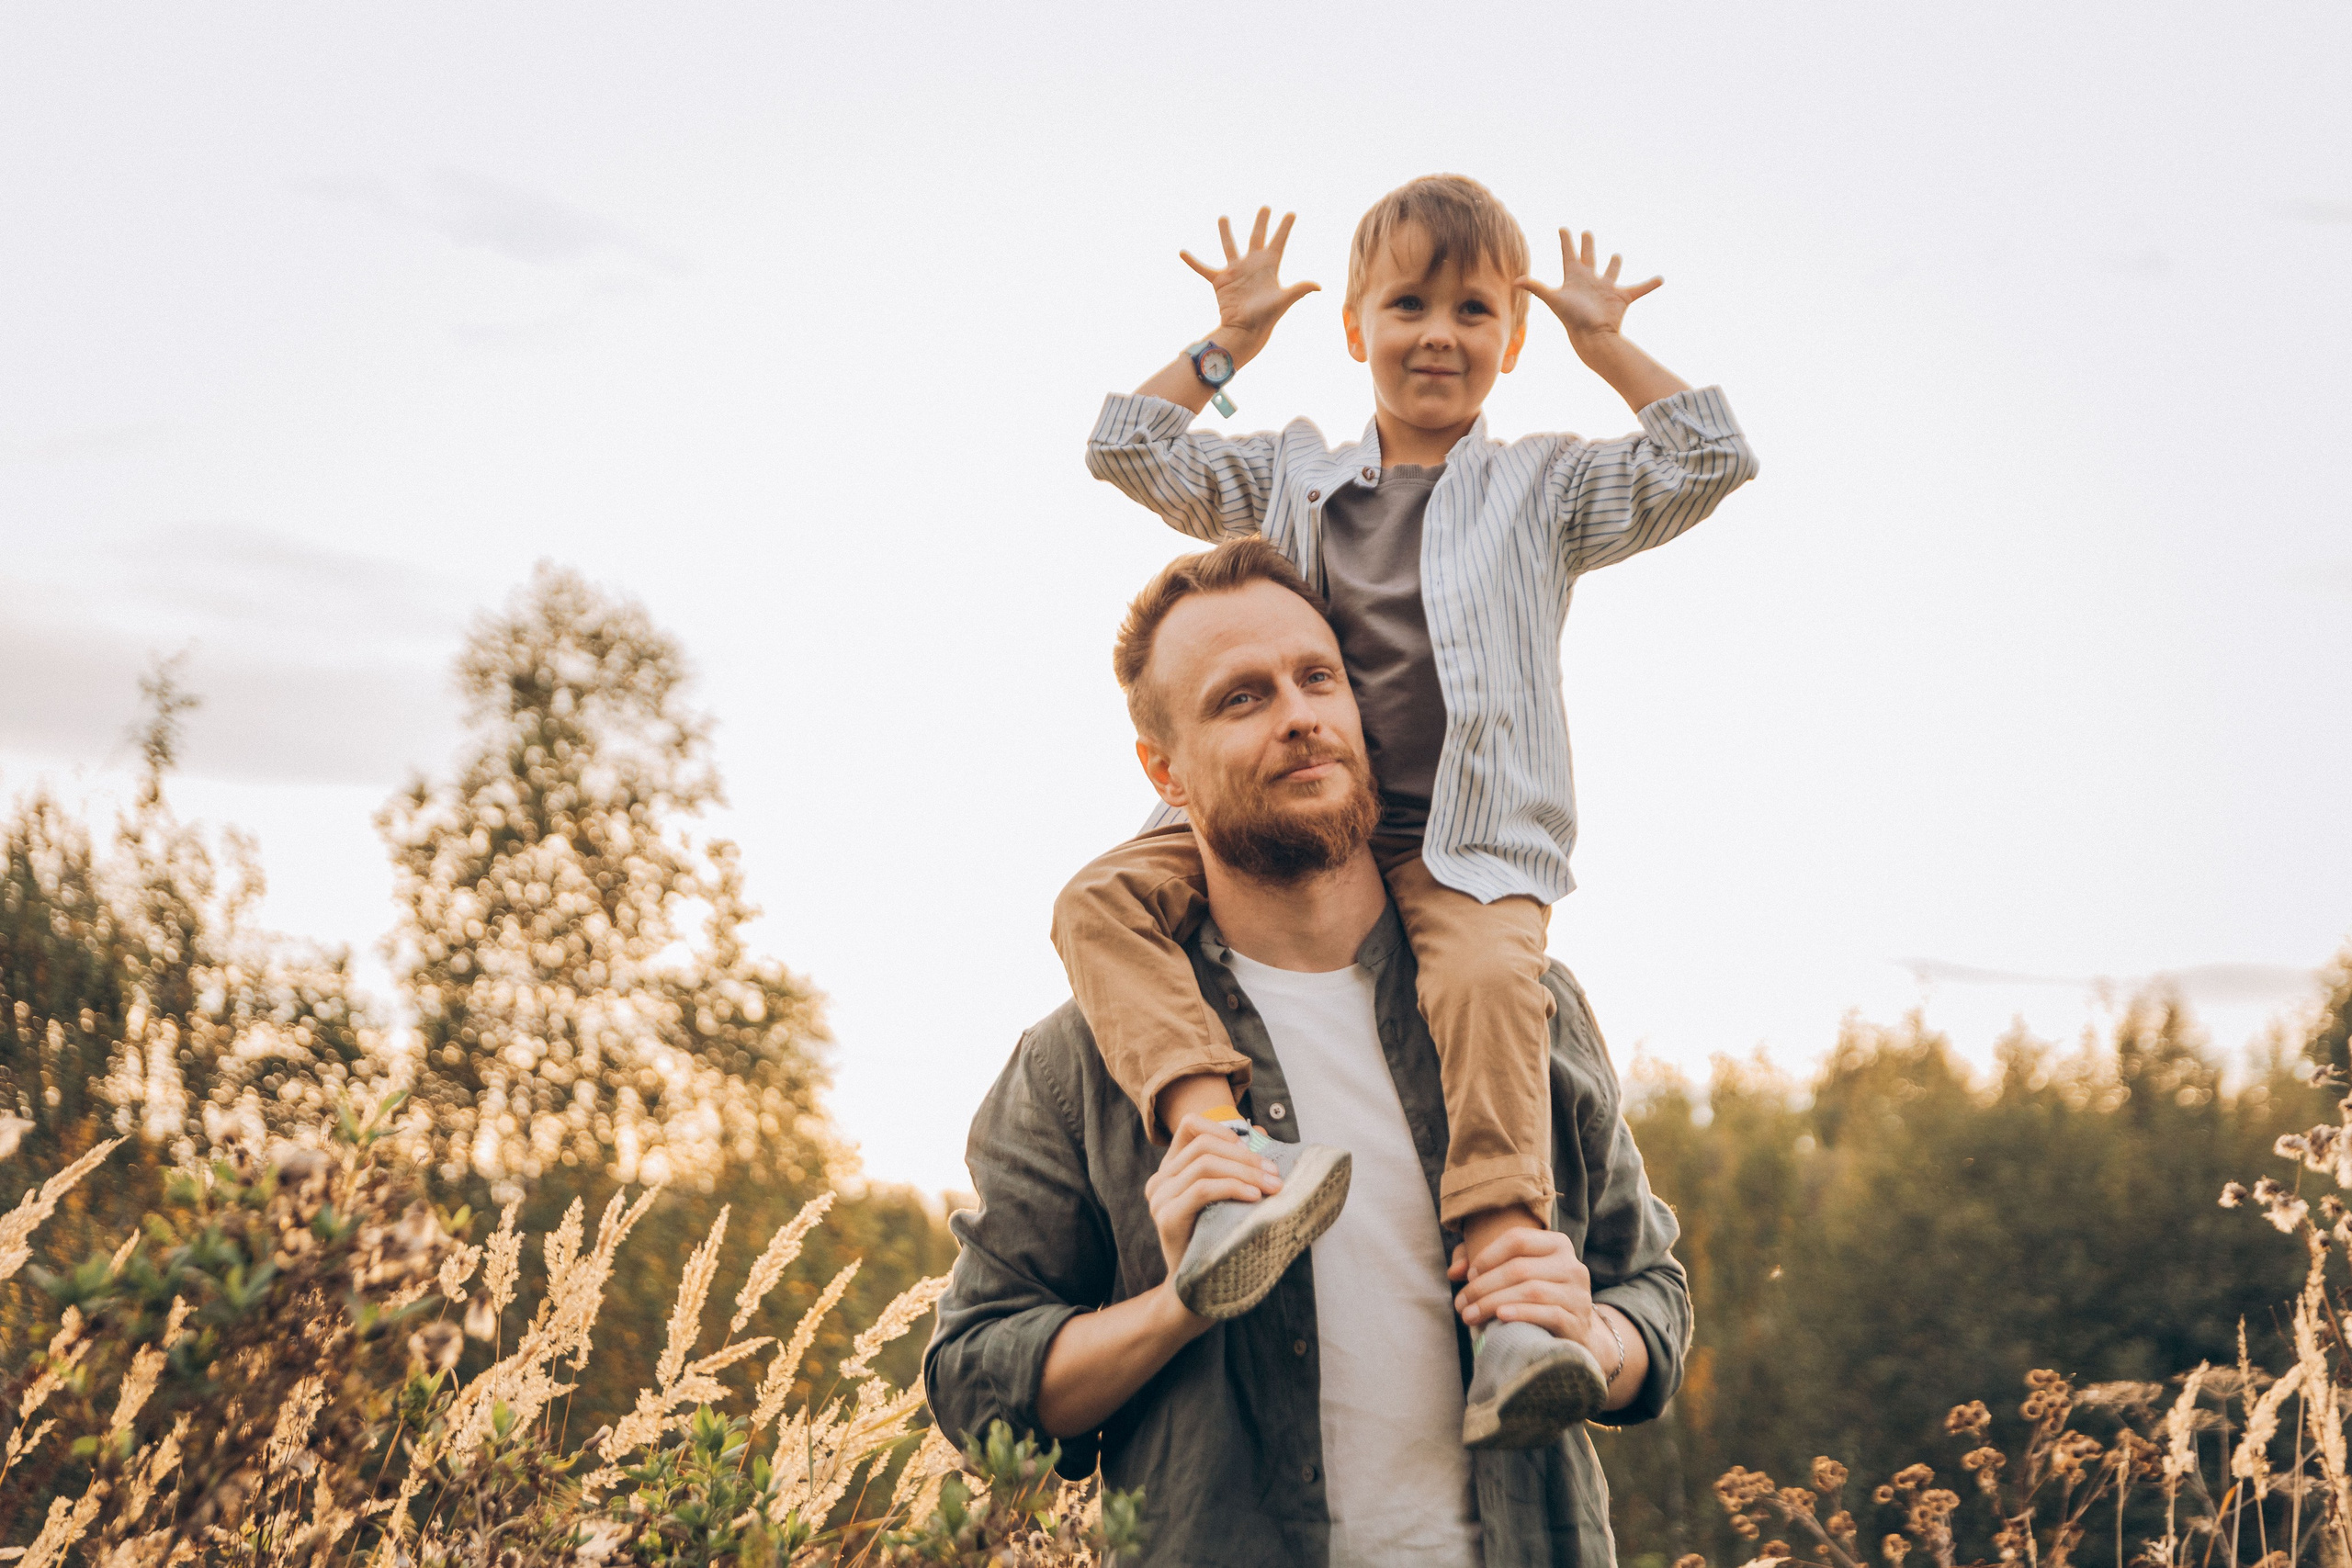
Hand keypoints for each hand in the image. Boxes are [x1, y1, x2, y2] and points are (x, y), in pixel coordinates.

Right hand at [1145, 1113, 1281, 1283]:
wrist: (1202, 1286)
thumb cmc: (1220, 1237)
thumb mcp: (1231, 1195)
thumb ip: (1240, 1163)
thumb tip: (1262, 1131)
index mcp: (1173, 1168)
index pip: (1190, 1126)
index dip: (1222, 1128)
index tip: (1252, 1147)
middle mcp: (1161, 1179)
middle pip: (1204, 1146)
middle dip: (1245, 1156)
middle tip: (1275, 1173)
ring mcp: (1160, 1198)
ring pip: (1205, 1165)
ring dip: (1245, 1172)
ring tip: (1272, 1187)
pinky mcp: (1167, 1217)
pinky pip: (1202, 1190)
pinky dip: (1232, 1188)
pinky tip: (1254, 1197)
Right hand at [1181, 207, 1320, 365]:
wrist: (1245, 331)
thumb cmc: (1266, 318)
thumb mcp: (1283, 301)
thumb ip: (1299, 290)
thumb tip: (1319, 286)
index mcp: (1269, 267)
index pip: (1279, 241)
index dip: (1285, 227)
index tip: (1292, 213)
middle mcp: (1252, 265)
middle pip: (1257, 237)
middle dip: (1261, 222)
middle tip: (1265, 206)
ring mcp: (1235, 271)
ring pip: (1229, 246)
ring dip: (1225, 232)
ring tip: (1223, 217)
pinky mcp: (1220, 281)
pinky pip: (1203, 268)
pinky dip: (1193, 261)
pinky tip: (1182, 252)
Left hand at [1448, 1228, 1593, 1342]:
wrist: (1577, 1336)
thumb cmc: (1537, 1299)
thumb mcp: (1513, 1276)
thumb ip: (1480, 1265)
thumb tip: (1453, 1271)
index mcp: (1557, 1244)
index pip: (1518, 1239)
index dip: (1488, 1255)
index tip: (1468, 1275)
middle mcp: (1572, 1265)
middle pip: (1519, 1268)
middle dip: (1483, 1286)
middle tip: (1461, 1303)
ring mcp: (1578, 1294)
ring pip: (1531, 1291)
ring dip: (1493, 1303)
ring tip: (1469, 1316)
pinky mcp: (1578, 1321)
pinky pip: (1548, 1313)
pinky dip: (1521, 1314)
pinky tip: (1500, 1317)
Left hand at [1517, 228, 1662, 340]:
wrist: (1592, 337)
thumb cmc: (1573, 319)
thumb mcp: (1554, 299)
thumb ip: (1536, 288)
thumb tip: (1515, 281)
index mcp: (1574, 278)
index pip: (1568, 254)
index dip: (1565, 241)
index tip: (1563, 228)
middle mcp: (1589, 281)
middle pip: (1588, 257)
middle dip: (1587, 244)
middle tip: (1586, 232)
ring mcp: (1605, 289)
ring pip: (1611, 271)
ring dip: (1614, 263)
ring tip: (1616, 255)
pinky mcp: (1621, 298)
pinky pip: (1639, 289)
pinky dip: (1650, 285)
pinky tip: (1660, 279)